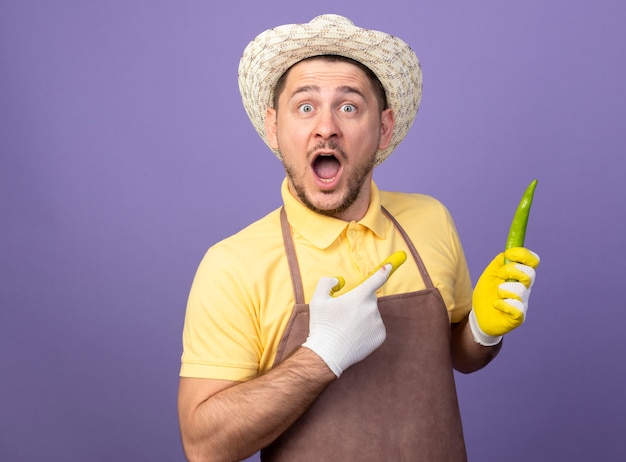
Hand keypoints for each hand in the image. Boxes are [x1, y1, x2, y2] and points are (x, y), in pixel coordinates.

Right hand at [302, 252, 405, 376]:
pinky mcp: (381, 335)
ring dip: (363, 316)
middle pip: (369, 298)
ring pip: (371, 313)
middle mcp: (372, 308)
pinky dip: (367, 328)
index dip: (384, 270)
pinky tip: (354, 335)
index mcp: (359, 296)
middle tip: (344, 313)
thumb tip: (339, 281)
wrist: (328, 354)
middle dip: (360, 301)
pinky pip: (375, 326)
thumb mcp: (317, 300)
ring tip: (347, 327)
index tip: (390, 266)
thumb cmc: (323, 325)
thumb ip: (327, 283)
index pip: (376, 279)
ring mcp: (378, 322)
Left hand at [470, 247, 539, 344]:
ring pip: (520, 290)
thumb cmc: (486, 294)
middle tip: (500, 277)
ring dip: (504, 290)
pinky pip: (517, 307)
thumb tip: (508, 252)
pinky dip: (503, 304)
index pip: (533, 261)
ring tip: (497, 295)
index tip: (510, 254)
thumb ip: (499, 262)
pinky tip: (497, 305)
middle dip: (512, 271)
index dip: (524, 255)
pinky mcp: (519, 316)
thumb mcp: (490, 274)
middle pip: (530, 274)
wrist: (479, 317)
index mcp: (519, 275)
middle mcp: (525, 288)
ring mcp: (523, 302)